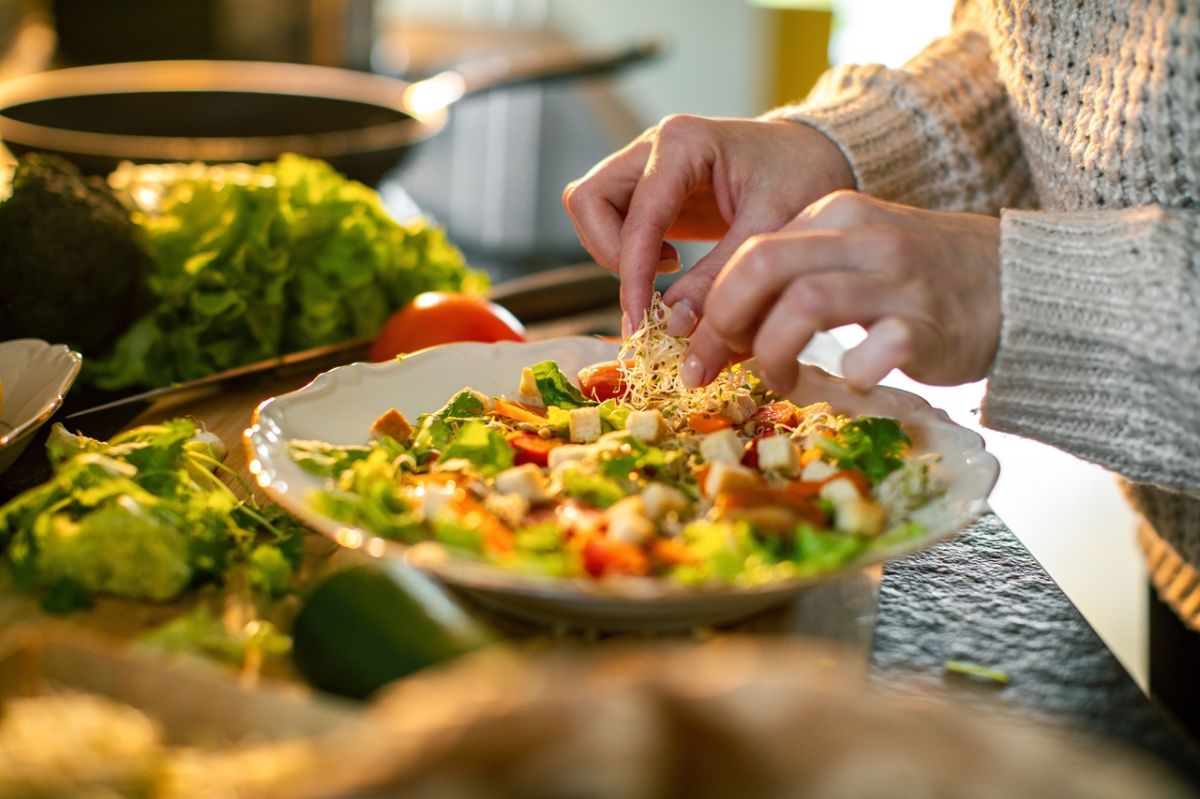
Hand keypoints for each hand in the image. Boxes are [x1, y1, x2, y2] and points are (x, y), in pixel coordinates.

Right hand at [561, 115, 854, 335]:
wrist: (815, 156)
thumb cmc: (801, 178)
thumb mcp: (769, 230)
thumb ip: (720, 277)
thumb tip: (674, 325)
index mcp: (683, 143)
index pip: (635, 214)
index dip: (633, 273)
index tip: (641, 321)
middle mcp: (652, 147)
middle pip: (588, 200)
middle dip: (609, 253)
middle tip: (650, 290)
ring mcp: (644, 165)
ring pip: (590, 208)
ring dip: (614, 252)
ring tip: (668, 270)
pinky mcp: (647, 189)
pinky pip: (610, 220)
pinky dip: (627, 251)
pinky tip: (671, 262)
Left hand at [684, 191, 1001, 391]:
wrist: (1016, 284)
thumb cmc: (917, 280)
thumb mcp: (851, 257)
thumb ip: (793, 278)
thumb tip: (721, 329)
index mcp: (835, 215)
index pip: (750, 252)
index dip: (716, 306)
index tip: (706, 348)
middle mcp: (863, 238)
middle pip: (763, 264)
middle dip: (727, 321)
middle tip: (725, 363)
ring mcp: (899, 280)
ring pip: (806, 303)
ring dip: (775, 352)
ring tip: (782, 380)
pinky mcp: (930, 325)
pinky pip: (878, 348)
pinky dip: (853, 371)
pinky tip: (852, 381)